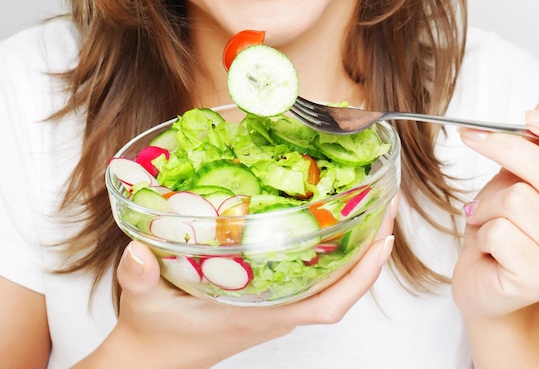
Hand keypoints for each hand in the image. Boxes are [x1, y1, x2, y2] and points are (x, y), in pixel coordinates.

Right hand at [92, 197, 397, 368]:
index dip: (362, 276)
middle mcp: (276, 308)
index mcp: (262, 312)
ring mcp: (272, 303)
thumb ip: (138, 277)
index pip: (328, 304)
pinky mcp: (263, 296)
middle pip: (339, 284)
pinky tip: (320, 224)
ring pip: (327, 279)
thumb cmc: (156, 333)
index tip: (384, 240)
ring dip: (351, 247)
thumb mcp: (144, 302)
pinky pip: (307, 275)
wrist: (152, 357)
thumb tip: (137, 251)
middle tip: (384, 202)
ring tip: (365, 206)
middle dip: (368, 248)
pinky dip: (324, 252)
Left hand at [452, 87, 538, 319]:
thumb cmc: (505, 229)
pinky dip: (483, 232)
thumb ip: (538, 143)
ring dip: (487, 204)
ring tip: (485, 218)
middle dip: (502, 147)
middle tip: (472, 137)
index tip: (528, 117)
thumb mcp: (519, 177)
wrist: (487, 282)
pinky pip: (498, 230)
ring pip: (516, 198)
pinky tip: (490, 247)